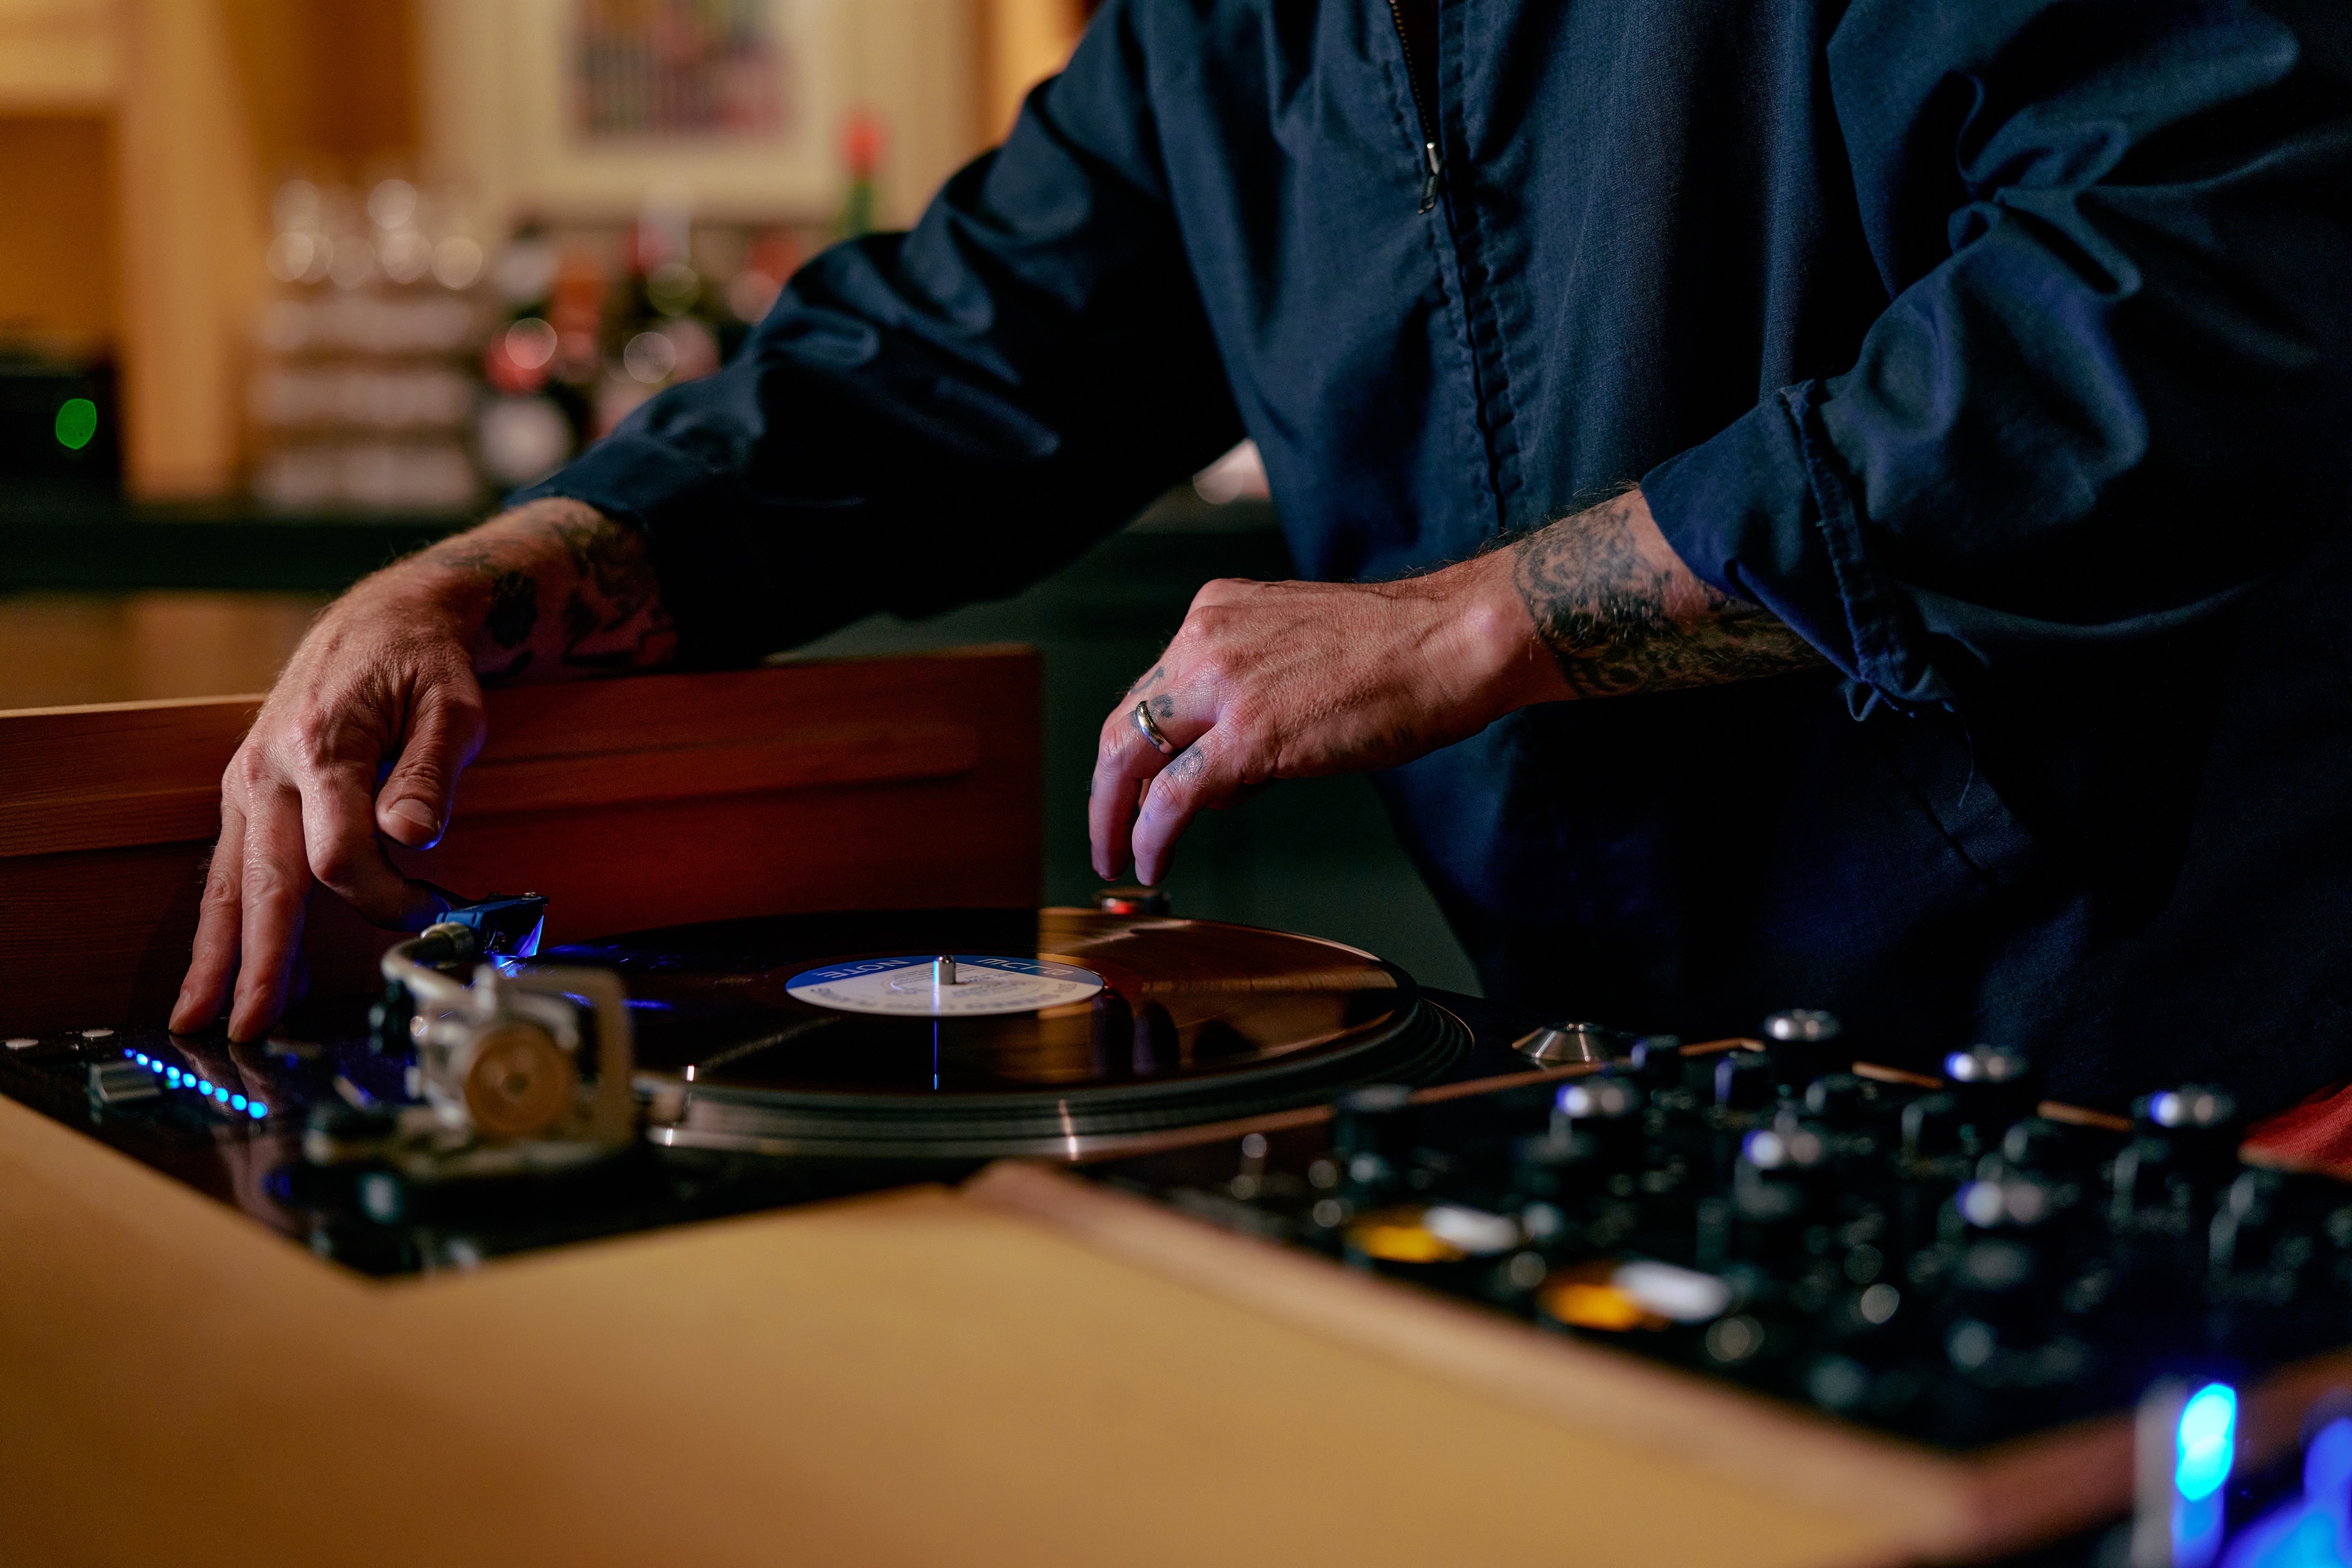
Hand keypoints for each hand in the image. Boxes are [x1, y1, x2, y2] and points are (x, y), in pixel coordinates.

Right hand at [172, 500, 676, 1040]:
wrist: (384, 621)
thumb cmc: (426, 665)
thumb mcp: (454, 706)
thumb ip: (433, 773)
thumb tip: (414, 834)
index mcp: (321, 747)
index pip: (338, 853)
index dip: (382, 895)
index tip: (428, 908)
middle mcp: (270, 770)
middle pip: (264, 882)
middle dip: (257, 960)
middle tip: (247, 1027)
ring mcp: (251, 784)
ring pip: (230, 883)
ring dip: (220, 953)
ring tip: (201, 1016)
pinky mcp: (250, 795)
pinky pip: (232, 869)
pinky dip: (226, 922)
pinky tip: (224, 967)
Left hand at [1088, 487, 1823, 884]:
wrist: (1453, 640)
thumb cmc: (1401, 649)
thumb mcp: (1298, 645)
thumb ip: (1249, 687)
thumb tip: (1225, 762)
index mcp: (1216, 613)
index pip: (1151, 688)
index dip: (1132, 746)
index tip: (1126, 782)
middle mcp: (1205, 641)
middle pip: (1123, 722)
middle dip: (1104, 787)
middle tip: (1103, 831)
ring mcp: (1222, 688)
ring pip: (1131, 759)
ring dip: (1115, 817)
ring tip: (1119, 857)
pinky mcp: (1247, 737)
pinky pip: (1172, 798)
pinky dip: (1149, 836)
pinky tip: (1151, 861)